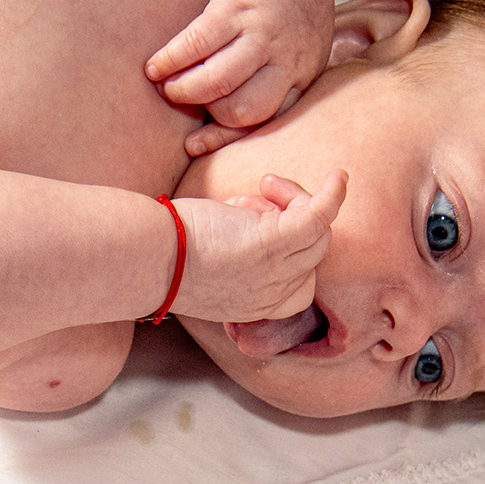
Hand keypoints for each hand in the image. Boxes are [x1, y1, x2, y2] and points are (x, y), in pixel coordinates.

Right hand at [146, 0, 334, 156]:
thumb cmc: (290, 10)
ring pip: (218, 81)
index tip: (194, 145)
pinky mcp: (233, 8)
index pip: (265, 120)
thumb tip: (229, 123)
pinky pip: (196, 45)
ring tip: (166, 86)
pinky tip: (155, 66)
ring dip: (184, 90)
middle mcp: (284, 58)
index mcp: (302, 75)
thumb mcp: (303, 51)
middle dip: (208, 113)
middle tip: (187, 102)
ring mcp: (259, 33)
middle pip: (242, 109)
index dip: (225, 137)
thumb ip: (278, 84)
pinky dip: (170, 60)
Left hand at [170, 170, 346, 323]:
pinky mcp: (273, 243)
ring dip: (294, 201)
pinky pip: (319, 217)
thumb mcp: (204, 267)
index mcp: (256, 306)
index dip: (293, 256)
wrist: (147, 259)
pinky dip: (331, 196)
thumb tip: (237, 214)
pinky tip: (337, 176)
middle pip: (312, 254)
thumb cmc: (162, 256)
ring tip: (262, 187)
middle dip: (289, 219)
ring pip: (316, 232)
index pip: (300, 287)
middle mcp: (273, 295)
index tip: (260, 227)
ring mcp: (276, 270)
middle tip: (255, 198)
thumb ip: (228, 252)